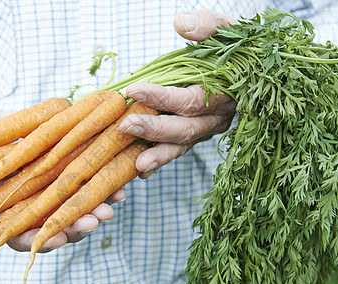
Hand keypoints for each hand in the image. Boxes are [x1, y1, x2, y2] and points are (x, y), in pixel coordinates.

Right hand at [0, 107, 124, 251]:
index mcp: (5, 211)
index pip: (23, 235)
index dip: (40, 239)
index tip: (58, 237)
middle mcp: (32, 203)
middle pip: (57, 223)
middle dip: (77, 224)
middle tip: (96, 219)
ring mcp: (50, 187)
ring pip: (75, 205)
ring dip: (96, 206)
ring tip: (113, 202)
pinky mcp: (64, 167)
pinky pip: (84, 179)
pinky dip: (102, 182)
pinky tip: (119, 181)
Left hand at [120, 10, 236, 177]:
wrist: (248, 66)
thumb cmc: (232, 48)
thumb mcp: (226, 31)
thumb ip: (208, 27)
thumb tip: (180, 23)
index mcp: (225, 92)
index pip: (192, 99)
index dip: (162, 96)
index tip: (133, 90)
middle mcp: (217, 117)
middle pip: (186, 129)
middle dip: (155, 130)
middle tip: (126, 126)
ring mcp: (206, 130)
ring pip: (183, 146)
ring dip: (159, 155)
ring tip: (137, 165)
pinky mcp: (196, 135)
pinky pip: (178, 150)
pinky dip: (160, 161)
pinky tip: (141, 170)